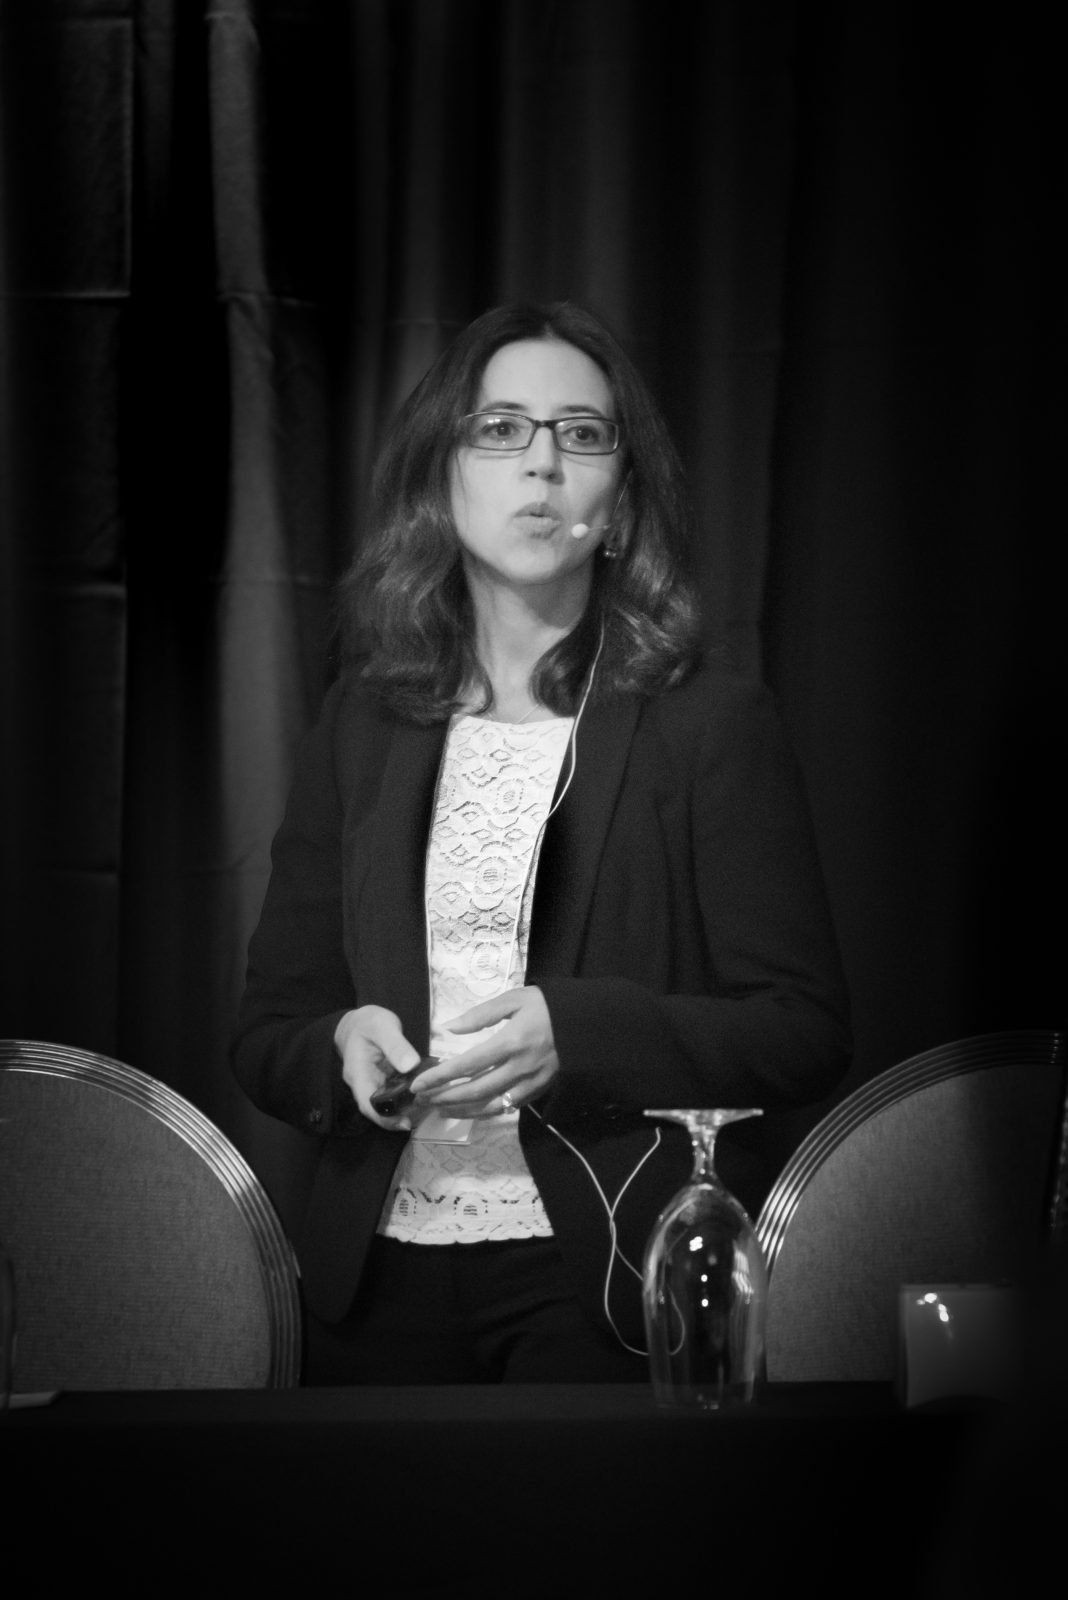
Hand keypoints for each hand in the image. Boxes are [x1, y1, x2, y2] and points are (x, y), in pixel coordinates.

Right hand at [335, 1005, 421, 1129]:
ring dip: (406, 1106)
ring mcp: (373, 1083)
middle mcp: (364, 1084)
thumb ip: (396, 1045)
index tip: (404, 1124)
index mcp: (358, 1074)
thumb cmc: (367, 1023)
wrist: (358, 1022)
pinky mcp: (383, 1080)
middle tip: (423, 1112)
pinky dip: (407, 1095)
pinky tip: (423, 1091)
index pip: (367, 1105)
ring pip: (388, 1103)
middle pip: (378, 1109)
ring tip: (427, 1102)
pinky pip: (394, 1093)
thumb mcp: (382, 1026)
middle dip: (399, 1116)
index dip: (384, 1119)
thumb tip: (411, 1065)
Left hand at [412, 987, 558, 1118]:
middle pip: (476, 1090)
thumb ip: (481, 1014)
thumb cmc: (548, 1006)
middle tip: (423, 1100)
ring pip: (492, 1105)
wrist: (587, 1022)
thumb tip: (450, 1028)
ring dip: (463, 1110)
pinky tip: (472, 1109)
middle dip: (446, 1097)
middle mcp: (520, 1068)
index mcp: (511, 1042)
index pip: (467, 1065)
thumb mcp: (514, 999)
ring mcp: (531, 1083)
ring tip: (441, 1109)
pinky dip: (487, 1111)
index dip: (440, 1077)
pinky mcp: (540, 1090)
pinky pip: (510, 1107)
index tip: (419, 1083)